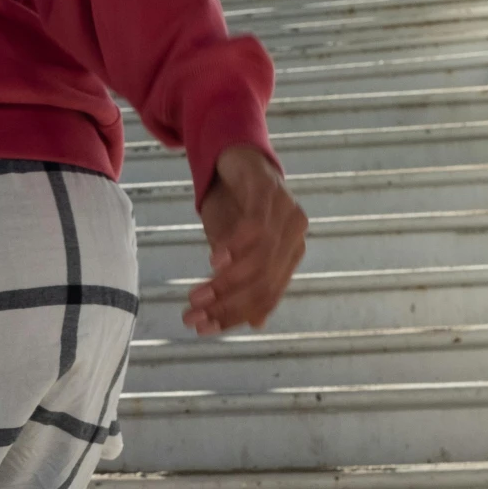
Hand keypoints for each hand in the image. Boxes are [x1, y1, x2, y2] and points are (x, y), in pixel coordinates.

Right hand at [184, 145, 306, 334]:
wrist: (234, 159)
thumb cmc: (233, 206)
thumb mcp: (233, 249)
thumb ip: (243, 281)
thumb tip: (255, 322)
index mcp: (289, 256)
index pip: (265, 298)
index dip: (233, 317)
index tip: (201, 329)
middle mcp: (295, 237)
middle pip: (264, 283)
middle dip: (226, 305)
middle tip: (192, 316)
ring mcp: (286, 213)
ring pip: (261, 260)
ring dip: (226, 283)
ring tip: (196, 295)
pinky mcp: (270, 191)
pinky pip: (257, 226)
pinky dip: (236, 246)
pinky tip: (214, 260)